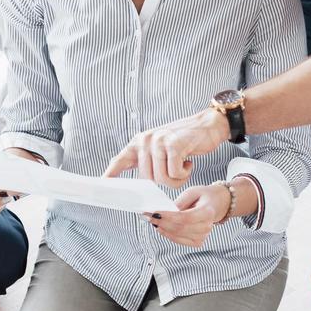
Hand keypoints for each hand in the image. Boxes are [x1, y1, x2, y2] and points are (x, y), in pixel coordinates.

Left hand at [104, 109, 229, 187]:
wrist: (208, 126)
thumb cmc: (184, 141)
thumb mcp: (159, 148)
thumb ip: (143, 159)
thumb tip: (123, 169)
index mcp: (139, 142)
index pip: (120, 159)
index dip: (110, 173)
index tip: (102, 184)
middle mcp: (145, 140)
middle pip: (148, 179)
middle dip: (165, 181)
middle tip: (176, 170)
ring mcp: (159, 142)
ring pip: (161, 179)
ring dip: (176, 180)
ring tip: (183, 166)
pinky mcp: (173, 145)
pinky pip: (174, 174)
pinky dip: (184, 174)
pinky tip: (189, 163)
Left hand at [144, 183, 229, 247]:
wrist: (215, 205)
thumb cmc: (202, 197)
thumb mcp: (192, 192)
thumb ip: (180, 202)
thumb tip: (166, 211)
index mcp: (208, 212)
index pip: (186, 218)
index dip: (169, 217)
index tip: (155, 212)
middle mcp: (207, 226)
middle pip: (181, 228)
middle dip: (162, 223)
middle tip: (148, 216)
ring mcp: (204, 236)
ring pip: (179, 236)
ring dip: (163, 229)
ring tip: (152, 222)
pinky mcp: (198, 242)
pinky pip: (180, 241)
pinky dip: (169, 235)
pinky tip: (161, 229)